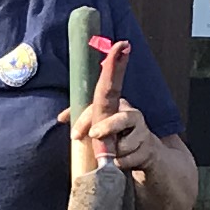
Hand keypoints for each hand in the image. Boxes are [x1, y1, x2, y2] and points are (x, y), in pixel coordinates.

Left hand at [72, 35, 156, 173]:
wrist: (146, 159)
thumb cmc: (116, 142)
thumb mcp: (99, 129)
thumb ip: (85, 119)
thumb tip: (61, 118)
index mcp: (117, 105)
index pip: (111, 86)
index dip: (116, 65)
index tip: (122, 46)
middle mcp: (132, 113)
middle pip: (119, 117)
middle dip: (106, 126)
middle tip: (94, 135)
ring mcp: (142, 130)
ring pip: (120, 144)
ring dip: (113, 153)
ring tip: (115, 153)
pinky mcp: (148, 148)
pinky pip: (126, 159)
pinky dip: (121, 164)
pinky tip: (126, 161)